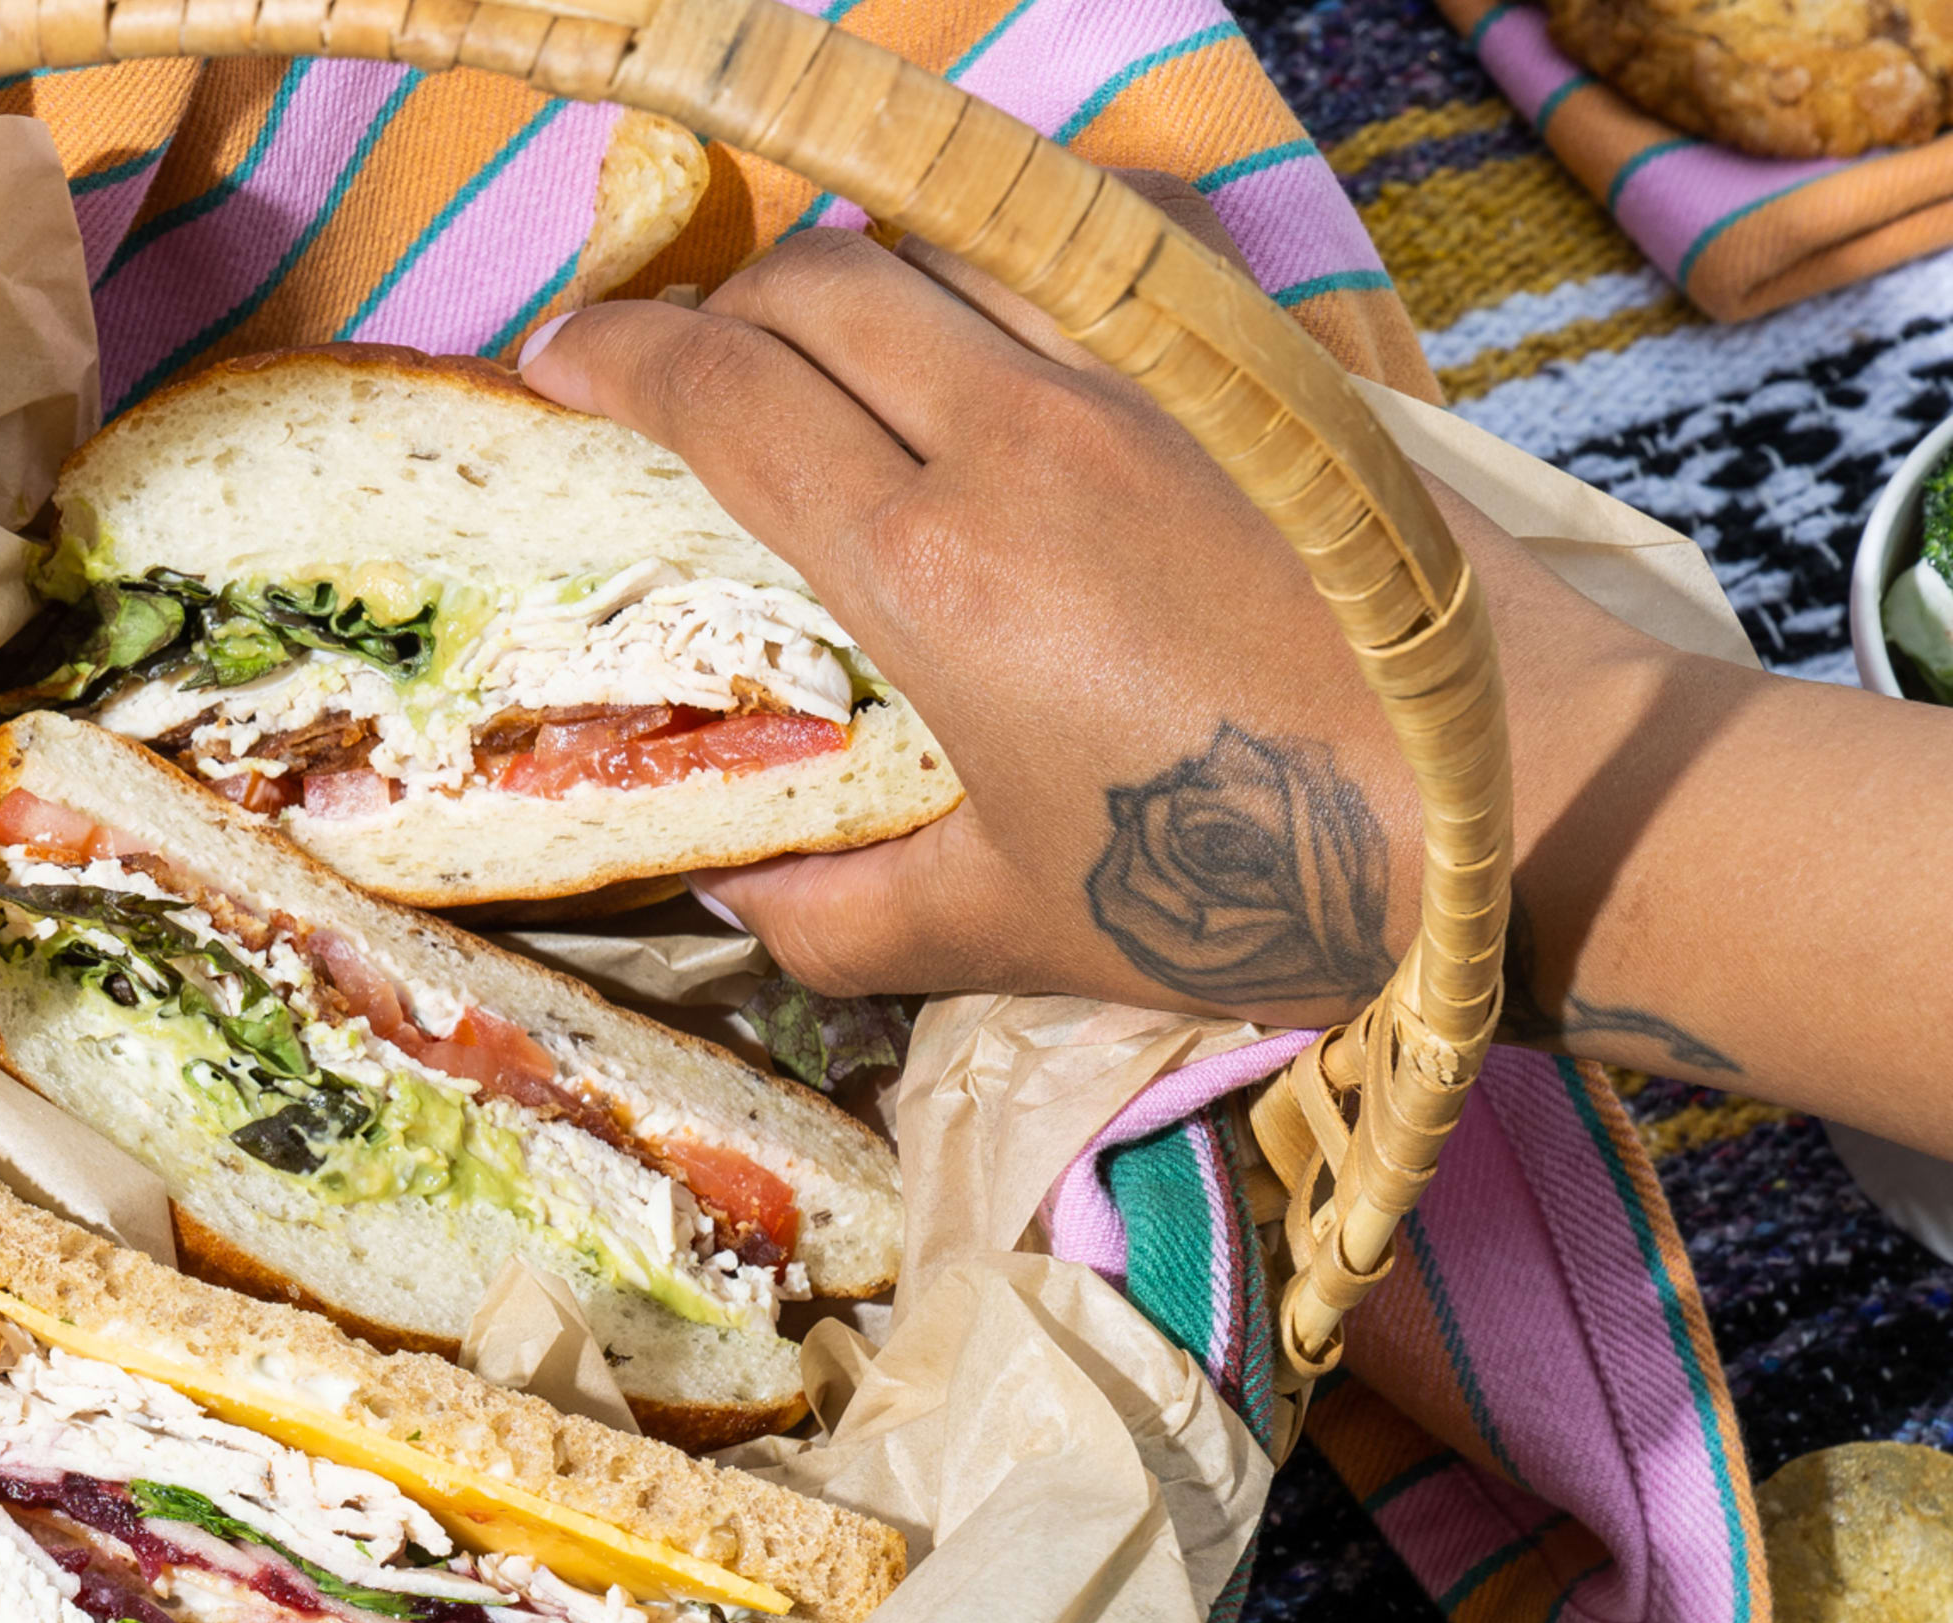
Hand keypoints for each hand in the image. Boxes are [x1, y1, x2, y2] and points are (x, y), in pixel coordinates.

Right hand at [518, 192, 1661, 1030]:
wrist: (1517, 801)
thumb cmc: (1249, 882)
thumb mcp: (1012, 926)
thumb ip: (844, 914)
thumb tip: (739, 903)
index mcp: (930, 566)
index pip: (724, 396)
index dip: (615, 358)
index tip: (555, 361)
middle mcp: (1016, 435)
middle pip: (814, 281)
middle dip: (710, 298)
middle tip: (666, 355)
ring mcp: (1139, 382)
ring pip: (944, 246)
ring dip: (849, 274)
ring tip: (813, 339)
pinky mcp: (1244, 371)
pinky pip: (1078, 260)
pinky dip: (989, 268)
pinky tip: (983, 321)